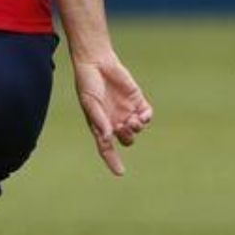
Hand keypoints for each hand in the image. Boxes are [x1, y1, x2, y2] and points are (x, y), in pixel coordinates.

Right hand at [71, 52, 151, 176]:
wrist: (96, 62)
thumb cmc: (88, 82)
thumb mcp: (89, 102)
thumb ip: (98, 119)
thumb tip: (108, 136)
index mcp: (100, 125)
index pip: (106, 148)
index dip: (113, 161)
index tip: (120, 173)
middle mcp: (114, 120)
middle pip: (126, 140)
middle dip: (127, 137)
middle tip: (124, 127)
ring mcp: (126, 111)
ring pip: (137, 129)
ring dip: (136, 128)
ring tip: (132, 120)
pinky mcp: (137, 100)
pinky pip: (146, 115)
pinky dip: (146, 118)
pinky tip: (142, 115)